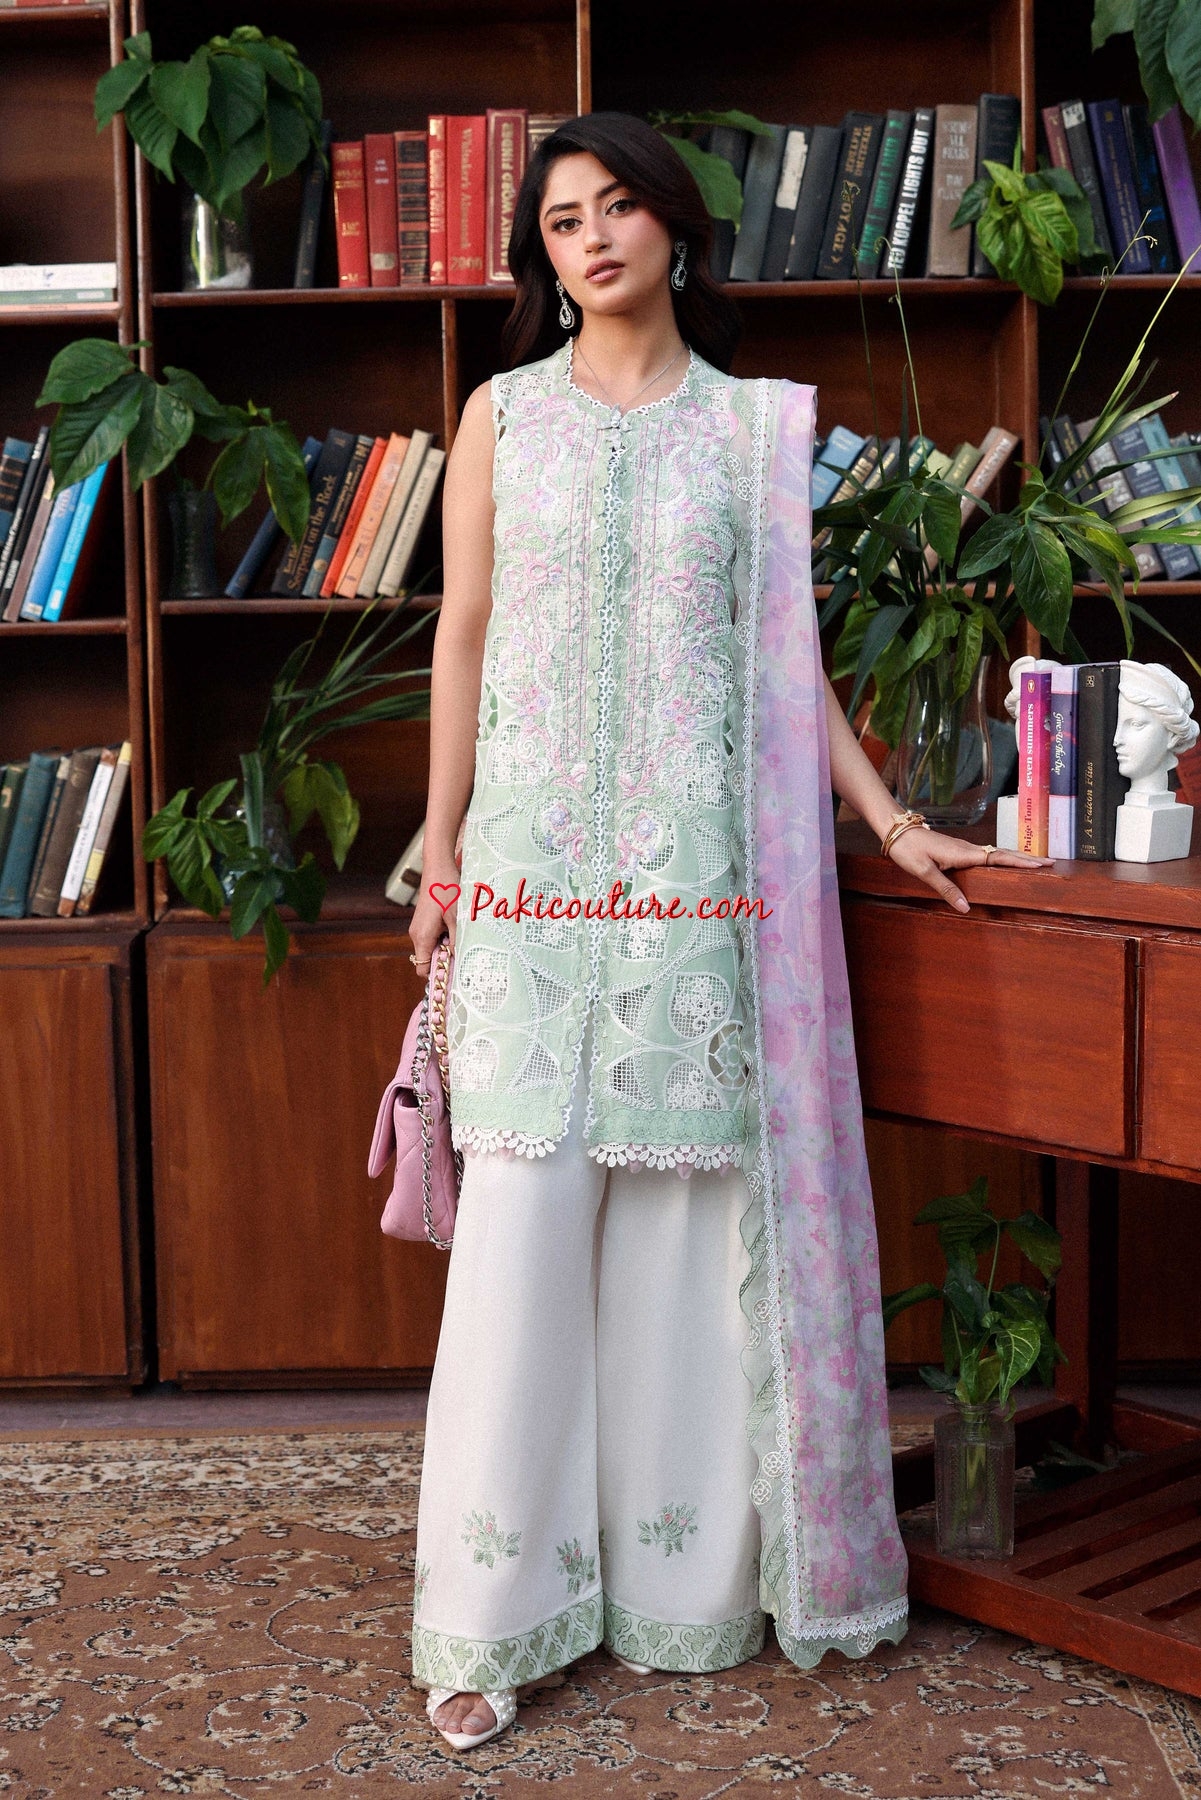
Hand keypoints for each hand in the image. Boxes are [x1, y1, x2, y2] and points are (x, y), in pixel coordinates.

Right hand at [408, 861, 459, 974]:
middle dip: (446, 961)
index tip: (454, 974)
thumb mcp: (458, 917)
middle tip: (465, 955)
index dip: (438, 975)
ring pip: (434, 948)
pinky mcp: (425, 922)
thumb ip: (458, 941)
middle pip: (429, 960)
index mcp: (422, 937)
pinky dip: (446, 937)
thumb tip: (461, 961)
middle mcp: (417, 935)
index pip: (422, 969)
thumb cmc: (447, 889)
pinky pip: (434, 938)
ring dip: (448, 947)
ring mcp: (420, 928)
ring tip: (463, 937)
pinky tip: (458, 927)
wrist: (439, 867)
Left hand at [886, 827, 1053, 913]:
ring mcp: (964, 849)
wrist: (896, 831)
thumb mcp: (925, 872)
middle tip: (1051, 863)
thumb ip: (946, 889)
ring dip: (1017, 857)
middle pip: (1003, 853)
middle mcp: (968, 849)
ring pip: (996, 852)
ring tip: (1036, 863)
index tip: (1042, 864)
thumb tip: (966, 908)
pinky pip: (986, 854)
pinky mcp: (959, 850)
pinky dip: (1002, 857)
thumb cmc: (909, 850)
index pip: (999, 858)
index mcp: (964, 854)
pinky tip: (1005, 863)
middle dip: (1027, 858)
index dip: (1021, 861)